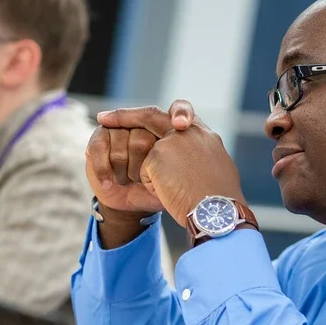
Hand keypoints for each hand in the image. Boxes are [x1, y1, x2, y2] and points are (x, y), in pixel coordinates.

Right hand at [86, 105, 192, 214]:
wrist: (134, 204)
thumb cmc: (161, 189)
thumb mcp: (179, 180)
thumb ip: (186, 161)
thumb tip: (188, 149)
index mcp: (170, 128)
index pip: (179, 108)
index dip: (181, 113)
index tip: (181, 125)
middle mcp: (145, 123)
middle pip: (144, 136)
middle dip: (142, 166)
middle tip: (144, 180)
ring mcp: (120, 128)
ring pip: (121, 142)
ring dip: (124, 171)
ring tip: (129, 181)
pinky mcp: (98, 139)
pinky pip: (99, 148)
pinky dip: (104, 170)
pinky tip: (109, 183)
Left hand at [101, 100, 244, 227]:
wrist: (218, 212)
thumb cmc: (221, 202)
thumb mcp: (216, 170)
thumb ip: (200, 157)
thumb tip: (192, 162)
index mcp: (204, 135)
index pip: (180, 113)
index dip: (158, 114)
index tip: (146, 118)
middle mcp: (189, 131)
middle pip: (150, 114)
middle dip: (125, 116)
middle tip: (105, 118)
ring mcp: (172, 141)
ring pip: (144, 149)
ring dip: (147, 170)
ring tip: (167, 187)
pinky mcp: (157, 155)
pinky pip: (145, 172)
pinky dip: (153, 186)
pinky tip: (170, 194)